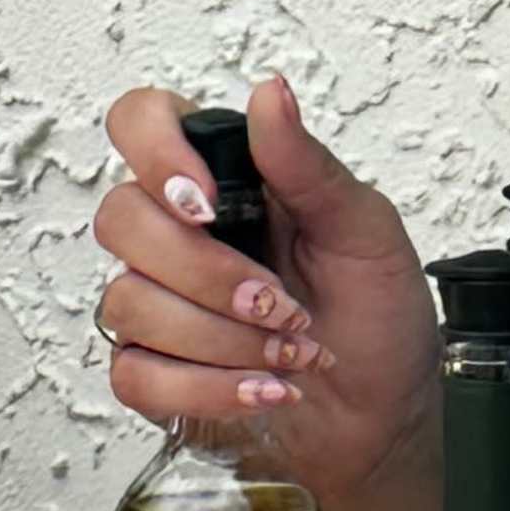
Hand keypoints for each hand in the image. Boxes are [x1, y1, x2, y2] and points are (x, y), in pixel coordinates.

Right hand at [91, 75, 442, 510]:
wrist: (387, 416)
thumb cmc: (379, 318)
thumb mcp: (364, 230)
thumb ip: (308, 165)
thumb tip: (270, 93)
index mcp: (225, 180)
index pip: (141, 122)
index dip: (156, 153)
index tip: (210, 202)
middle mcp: (179, 234)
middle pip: (122, 219)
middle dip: (208, 273)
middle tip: (280, 304)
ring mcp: (159, 304)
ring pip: (128, 302)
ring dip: (220, 338)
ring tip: (290, 356)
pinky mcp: (154, 374)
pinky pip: (134, 374)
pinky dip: (204, 388)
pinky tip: (260, 390)